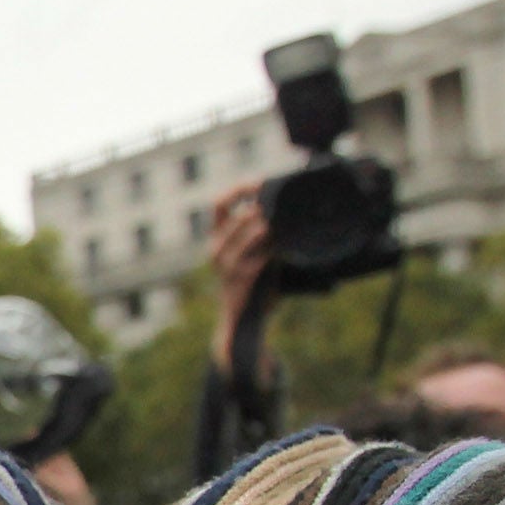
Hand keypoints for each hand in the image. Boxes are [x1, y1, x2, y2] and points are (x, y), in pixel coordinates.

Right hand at [207, 184, 271, 366]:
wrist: (241, 323)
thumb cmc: (253, 285)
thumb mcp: (254, 255)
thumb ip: (264, 234)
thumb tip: (286, 211)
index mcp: (218, 239)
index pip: (219, 204)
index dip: (238, 189)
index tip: (259, 181)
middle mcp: (217, 249)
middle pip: (236, 215)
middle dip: (258, 205)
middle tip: (279, 199)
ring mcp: (227, 265)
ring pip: (246, 233)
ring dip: (265, 224)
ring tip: (280, 220)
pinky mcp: (240, 280)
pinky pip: (257, 257)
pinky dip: (272, 249)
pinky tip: (283, 244)